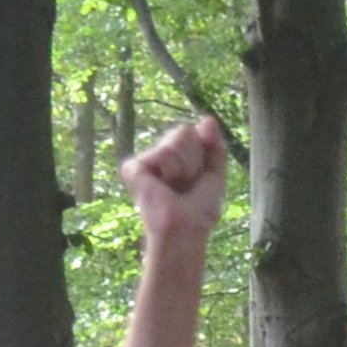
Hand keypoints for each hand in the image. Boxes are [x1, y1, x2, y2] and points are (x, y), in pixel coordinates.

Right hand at [121, 114, 231, 247]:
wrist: (187, 227)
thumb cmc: (200, 209)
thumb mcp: (214, 173)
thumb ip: (214, 145)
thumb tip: (208, 118)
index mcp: (173, 158)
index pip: (191, 132)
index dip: (201, 154)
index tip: (197, 179)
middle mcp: (156, 157)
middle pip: (183, 131)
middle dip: (194, 158)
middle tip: (186, 184)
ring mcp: (143, 163)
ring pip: (175, 140)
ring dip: (185, 166)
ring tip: (175, 188)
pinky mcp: (132, 168)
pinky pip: (163, 152)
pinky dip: (171, 170)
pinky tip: (162, 187)